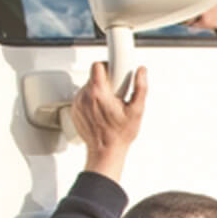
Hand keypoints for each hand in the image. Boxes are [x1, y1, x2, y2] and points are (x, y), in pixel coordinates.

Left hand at [71, 62, 146, 180]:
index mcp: (98, 93)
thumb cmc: (120, 134)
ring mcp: (78, 104)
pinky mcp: (74, 111)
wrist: (105, 152)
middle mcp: (85, 96)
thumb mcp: (137, 110)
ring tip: (108, 106)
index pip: (97, 66)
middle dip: (105, 82)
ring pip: (87, 87)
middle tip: (115, 96)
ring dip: (98, 92)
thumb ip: (140, 87)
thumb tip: (141, 72)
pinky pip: (82, 98)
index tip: (115, 75)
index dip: (108, 67)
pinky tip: (100, 112)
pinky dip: (90, 101)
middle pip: (93, 77)